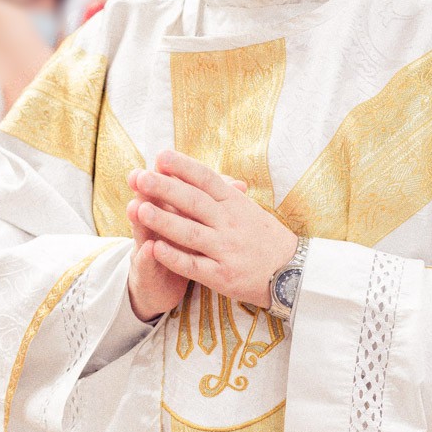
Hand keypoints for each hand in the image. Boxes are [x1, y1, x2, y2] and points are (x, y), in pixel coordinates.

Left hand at [130, 150, 297, 309]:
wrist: (292, 272)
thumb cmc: (263, 237)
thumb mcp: (246, 208)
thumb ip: (221, 192)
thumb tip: (191, 171)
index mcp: (234, 203)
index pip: (206, 179)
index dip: (183, 167)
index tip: (160, 156)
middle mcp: (229, 223)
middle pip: (193, 202)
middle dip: (164, 189)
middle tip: (139, 177)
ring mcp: (226, 249)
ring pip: (190, 232)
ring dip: (163, 220)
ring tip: (139, 210)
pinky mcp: (222, 275)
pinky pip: (194, 265)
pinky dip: (174, 257)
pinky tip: (155, 248)